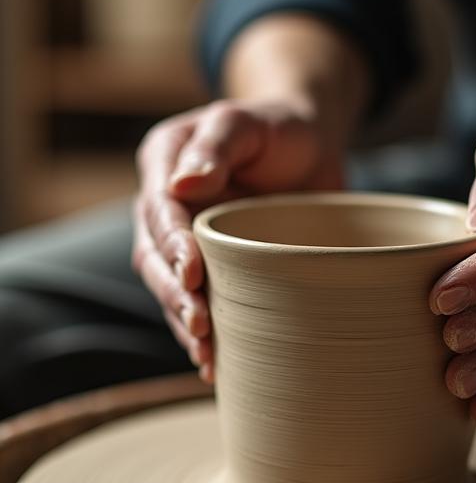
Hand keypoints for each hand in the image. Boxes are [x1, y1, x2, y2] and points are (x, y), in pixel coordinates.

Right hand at [133, 99, 343, 381]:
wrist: (311, 146)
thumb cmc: (280, 126)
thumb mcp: (249, 121)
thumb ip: (218, 144)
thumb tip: (181, 185)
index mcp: (166, 164)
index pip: (159, 211)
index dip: (171, 246)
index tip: (193, 273)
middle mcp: (169, 205)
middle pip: (156, 258)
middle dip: (175, 295)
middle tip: (199, 324)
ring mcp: (190, 238)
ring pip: (173, 287)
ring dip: (185, 322)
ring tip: (205, 354)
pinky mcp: (217, 265)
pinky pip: (201, 300)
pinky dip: (205, 331)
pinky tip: (213, 361)